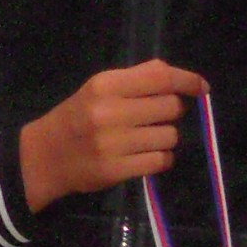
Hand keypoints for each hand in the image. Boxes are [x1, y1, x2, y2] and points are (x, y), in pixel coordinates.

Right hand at [19, 59, 207, 213]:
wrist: (45, 156)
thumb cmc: (78, 117)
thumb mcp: (98, 88)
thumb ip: (137, 77)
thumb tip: (178, 76)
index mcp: (105, 85)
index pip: (161, 78)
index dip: (188, 81)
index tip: (201, 88)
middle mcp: (108, 112)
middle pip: (171, 107)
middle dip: (169, 112)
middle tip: (153, 118)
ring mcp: (112, 143)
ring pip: (170, 137)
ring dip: (165, 138)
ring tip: (144, 139)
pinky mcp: (116, 170)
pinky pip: (161, 161)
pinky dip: (160, 159)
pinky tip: (144, 156)